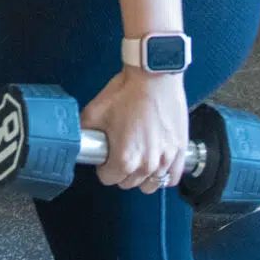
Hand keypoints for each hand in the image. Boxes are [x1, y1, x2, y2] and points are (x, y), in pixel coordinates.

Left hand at [80, 68, 189, 192]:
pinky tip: (156, 162)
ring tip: (138, 157)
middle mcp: (146, 165)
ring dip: (142, 175)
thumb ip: (85, 133)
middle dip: (121, 170)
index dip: (103, 166)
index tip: (105, 155)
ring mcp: (166, 159)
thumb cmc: (128, 91)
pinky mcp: (179, 151)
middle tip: (120, 150)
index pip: (108, 179)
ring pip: (150, 184)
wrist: (154, 76)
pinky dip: (163, 174)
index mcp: (124, 159)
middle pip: (128, 183)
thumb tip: (80, 141)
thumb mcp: (94, 112)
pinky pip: (172, 177)